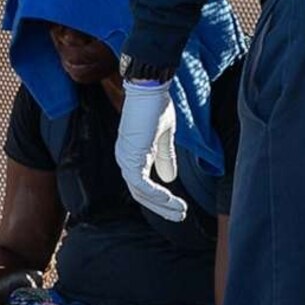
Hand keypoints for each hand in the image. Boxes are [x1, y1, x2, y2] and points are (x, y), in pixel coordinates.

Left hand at [111, 77, 188, 221]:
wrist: (150, 89)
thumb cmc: (156, 107)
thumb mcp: (164, 137)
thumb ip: (165, 158)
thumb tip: (170, 179)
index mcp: (132, 155)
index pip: (143, 186)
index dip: (160, 200)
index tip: (178, 208)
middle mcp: (125, 159)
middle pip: (140, 194)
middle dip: (161, 207)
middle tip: (180, 216)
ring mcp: (125, 158)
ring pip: (141, 192)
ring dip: (161, 203)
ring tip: (180, 211)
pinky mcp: (130, 155)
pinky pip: (141, 183)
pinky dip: (156, 193)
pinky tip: (170, 198)